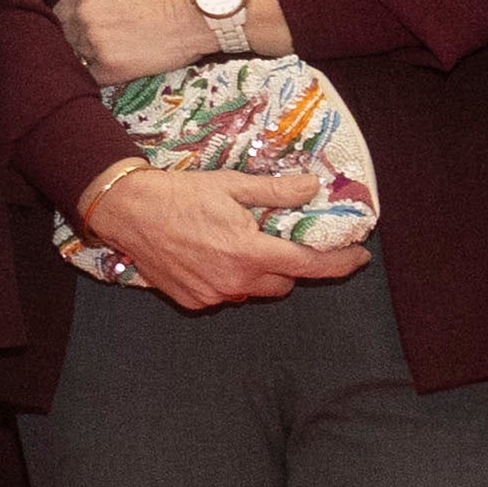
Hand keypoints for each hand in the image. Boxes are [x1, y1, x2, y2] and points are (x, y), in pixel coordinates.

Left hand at [55, 0, 203, 81]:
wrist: (197, 14)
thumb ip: (98, 1)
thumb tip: (82, 19)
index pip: (59, 13)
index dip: (68, 24)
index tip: (76, 32)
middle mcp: (84, 14)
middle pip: (63, 36)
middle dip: (75, 42)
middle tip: (94, 47)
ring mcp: (94, 42)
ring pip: (75, 57)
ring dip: (87, 59)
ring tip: (109, 57)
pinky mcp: (109, 67)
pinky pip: (91, 76)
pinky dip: (99, 76)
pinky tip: (114, 69)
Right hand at [80, 157, 362, 307]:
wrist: (128, 211)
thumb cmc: (180, 193)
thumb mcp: (232, 184)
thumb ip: (277, 192)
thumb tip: (312, 188)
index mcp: (249, 252)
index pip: (309, 265)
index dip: (340, 263)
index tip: (359, 257)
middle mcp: (235, 281)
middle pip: (285, 282)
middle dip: (289, 263)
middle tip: (276, 237)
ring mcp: (213, 295)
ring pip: (255, 290)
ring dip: (258, 272)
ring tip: (238, 243)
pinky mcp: (194, 302)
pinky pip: (227, 294)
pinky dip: (229, 279)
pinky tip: (211, 255)